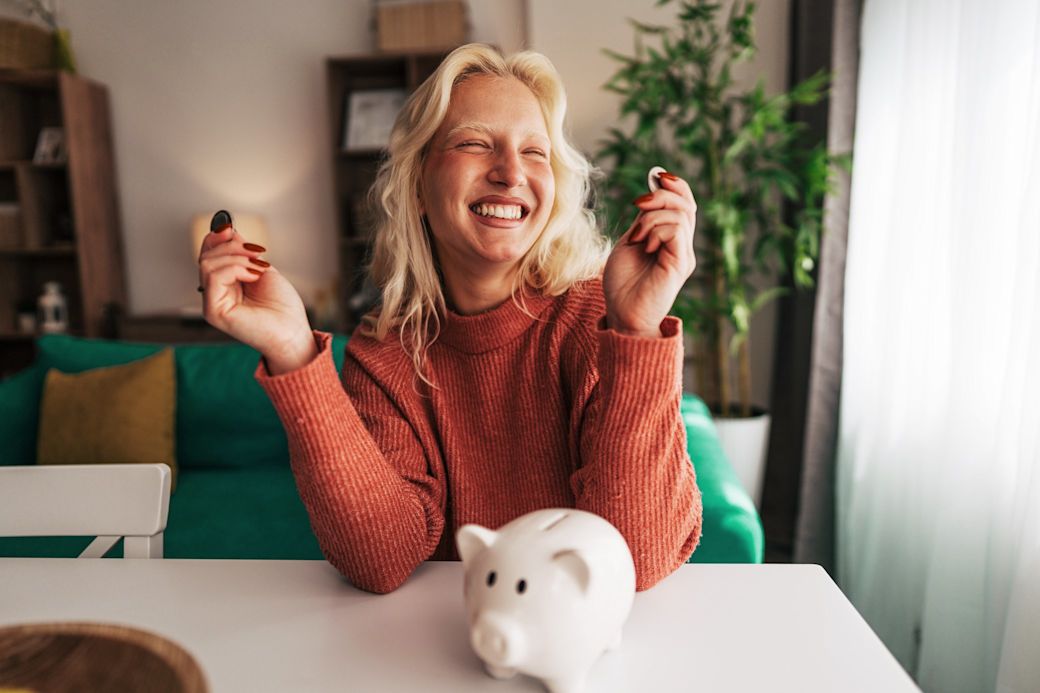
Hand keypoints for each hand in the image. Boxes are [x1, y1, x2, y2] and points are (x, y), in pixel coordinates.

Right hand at [198, 227, 315, 373]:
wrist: (293, 331)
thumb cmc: (282, 307)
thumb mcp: (261, 269)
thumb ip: (242, 252)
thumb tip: (226, 230)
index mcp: (225, 284)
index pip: (208, 254)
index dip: (216, 238)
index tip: (231, 228)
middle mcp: (215, 294)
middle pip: (206, 256)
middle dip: (232, 247)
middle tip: (257, 254)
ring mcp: (211, 303)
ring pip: (207, 263)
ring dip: (237, 258)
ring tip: (258, 269)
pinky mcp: (213, 311)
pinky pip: (214, 276)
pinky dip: (235, 269)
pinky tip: (253, 276)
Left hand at [603, 172, 697, 336]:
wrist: (622, 316)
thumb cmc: (622, 285)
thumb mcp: (631, 242)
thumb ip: (644, 220)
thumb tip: (652, 190)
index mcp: (672, 241)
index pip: (684, 204)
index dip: (675, 186)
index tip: (656, 176)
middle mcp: (682, 247)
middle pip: (686, 204)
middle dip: (662, 194)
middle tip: (638, 204)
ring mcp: (683, 255)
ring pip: (681, 214)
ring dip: (652, 216)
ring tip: (637, 237)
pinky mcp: (680, 264)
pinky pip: (676, 230)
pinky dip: (656, 229)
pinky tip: (644, 245)